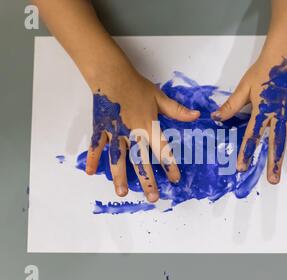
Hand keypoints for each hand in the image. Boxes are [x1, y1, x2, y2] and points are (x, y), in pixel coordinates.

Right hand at [85, 68, 199, 201]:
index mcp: (148, 126)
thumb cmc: (136, 85)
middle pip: (141, 161)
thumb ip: (177, 110)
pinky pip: (96, 146)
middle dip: (147, 180)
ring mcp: (115, 132)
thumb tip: (196, 115)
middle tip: (152, 197)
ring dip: (120, 176)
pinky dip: (92, 158)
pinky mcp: (101, 129)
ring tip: (122, 192)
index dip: (170, 165)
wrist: (112, 75)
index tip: (175, 179)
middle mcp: (132, 133)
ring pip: (118, 159)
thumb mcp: (159, 97)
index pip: (162, 150)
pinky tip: (90, 172)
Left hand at [211, 54, 286, 184]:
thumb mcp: (244, 88)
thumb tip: (216, 117)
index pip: (252, 135)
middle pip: (277, 141)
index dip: (246, 152)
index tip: (242, 167)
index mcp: (263, 110)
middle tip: (273, 179)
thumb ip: (231, 105)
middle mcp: (280, 112)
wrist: (284, 52)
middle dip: (275, 161)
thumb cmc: (264, 69)